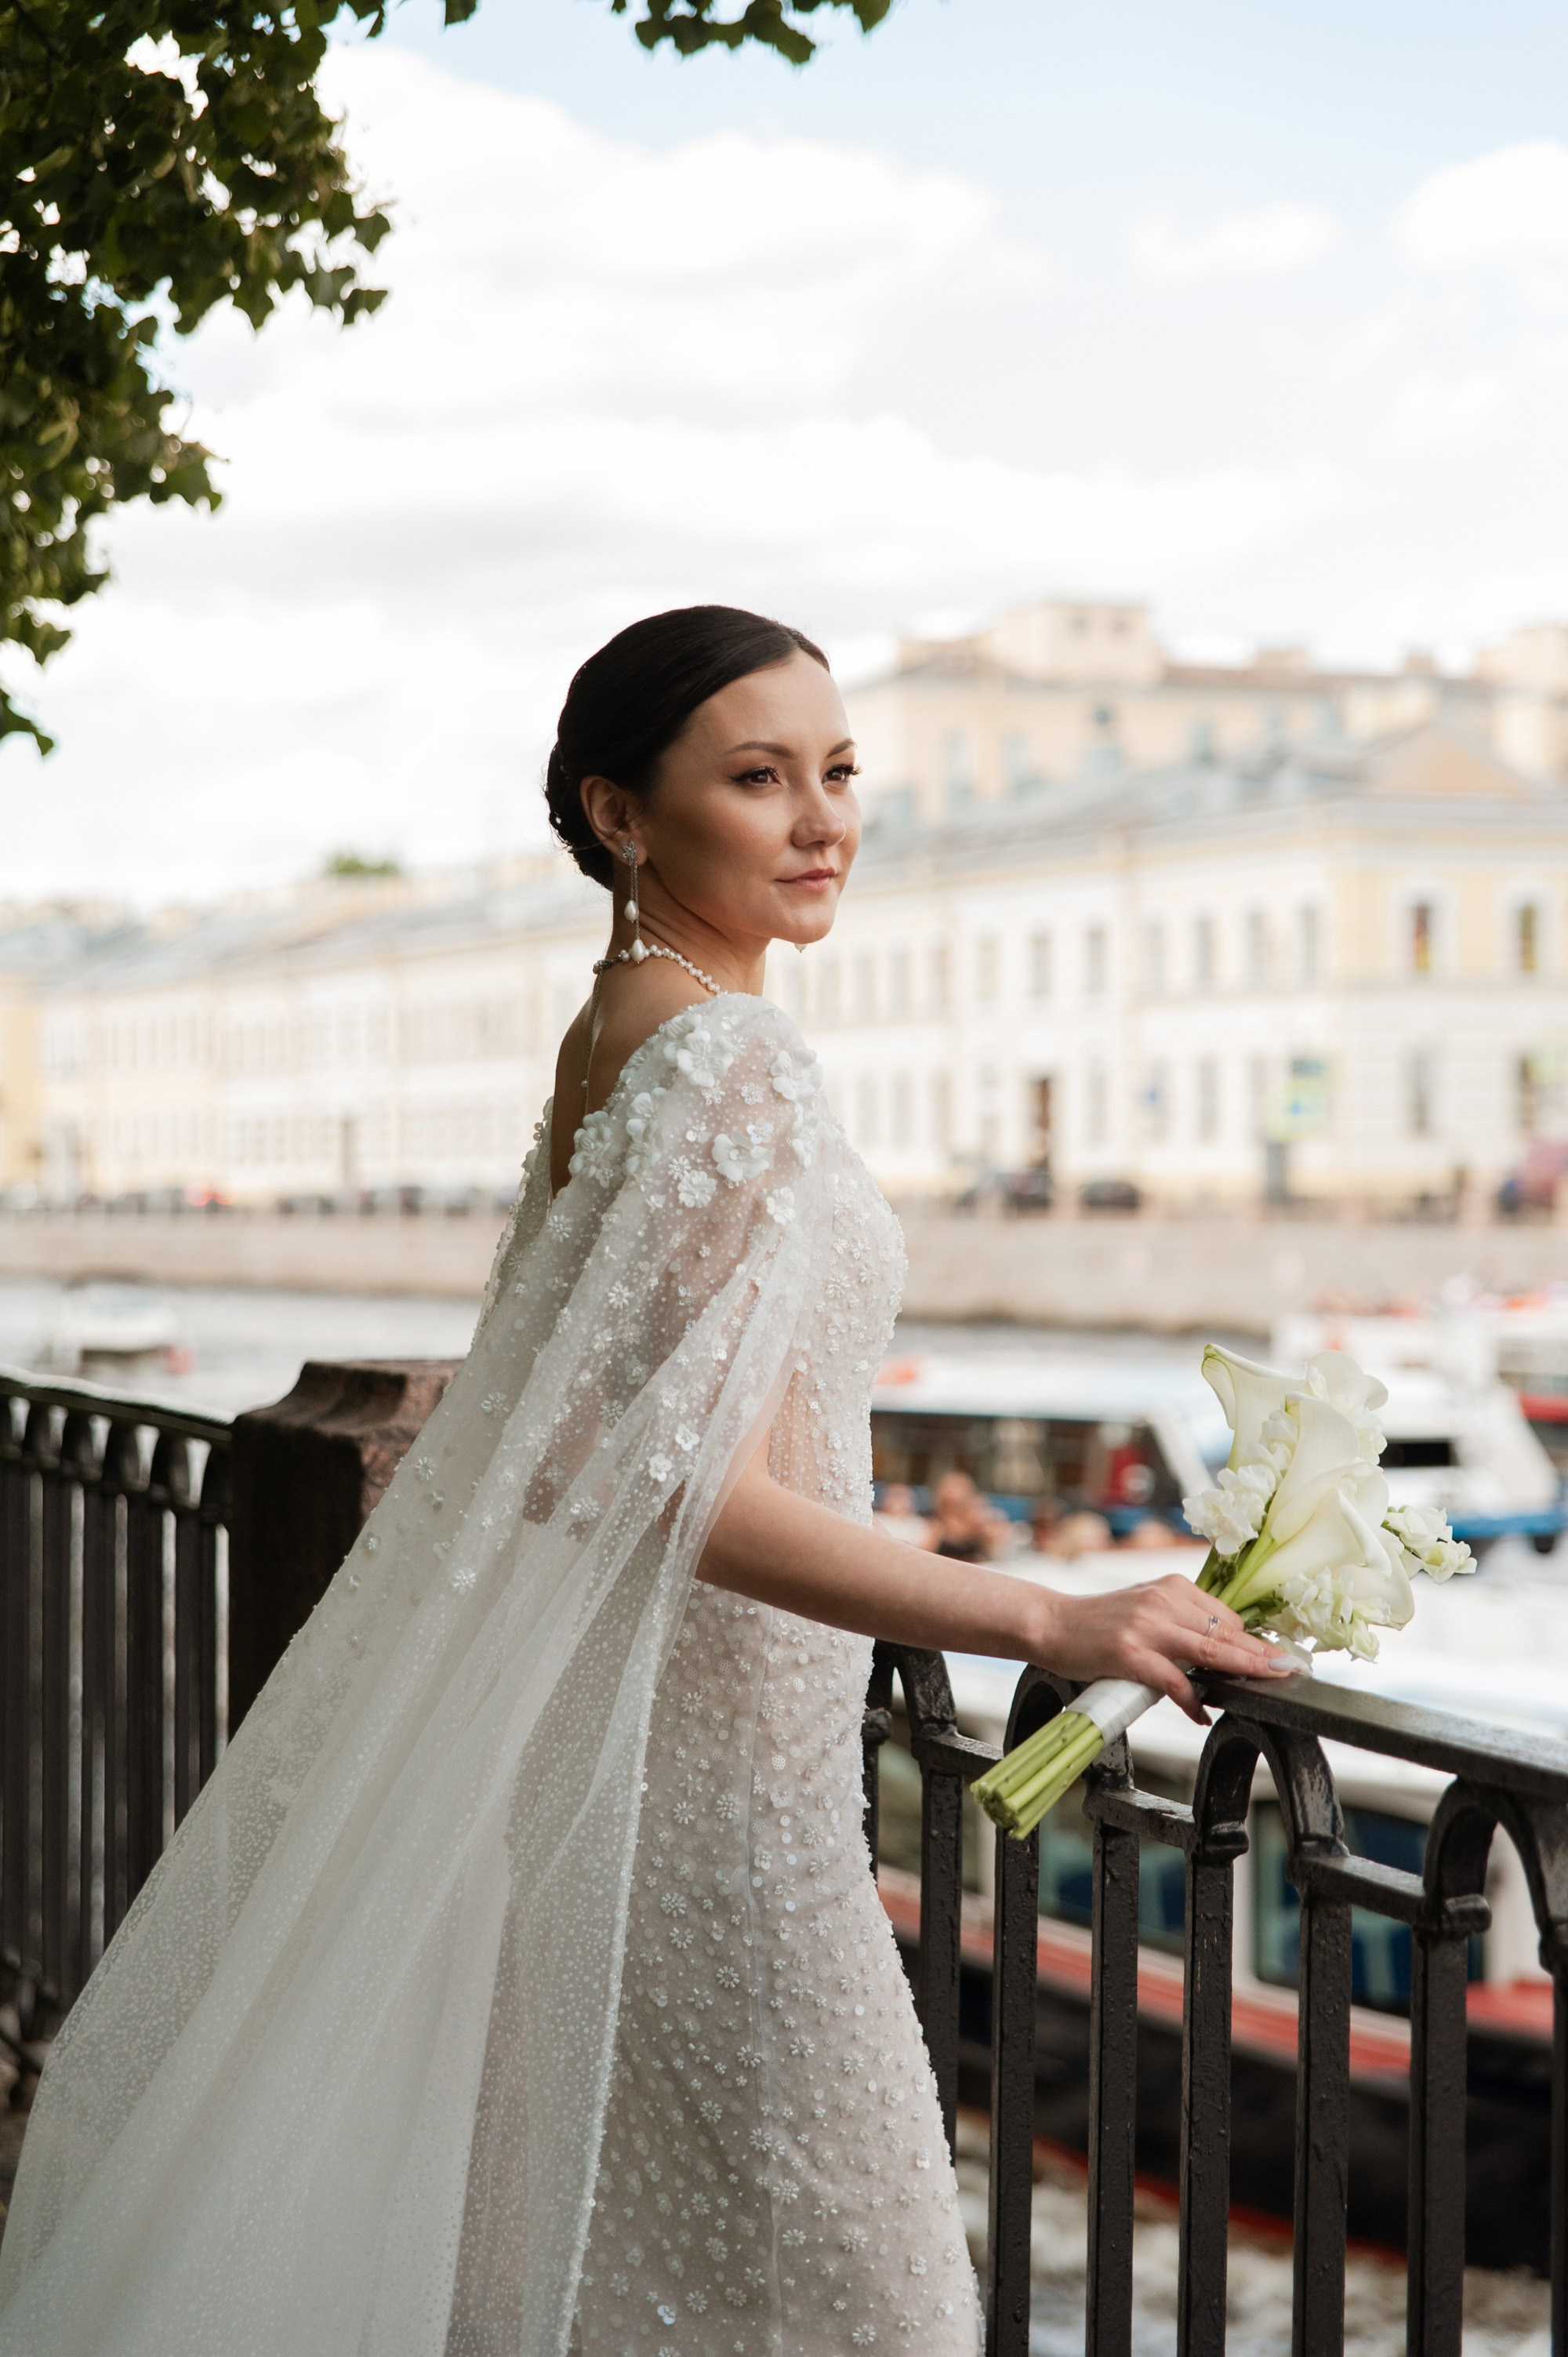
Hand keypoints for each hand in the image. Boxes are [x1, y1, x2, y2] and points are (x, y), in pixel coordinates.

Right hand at [1033, 1574, 1296, 1726]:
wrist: (1051, 1623)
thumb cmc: (1098, 1624)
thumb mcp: (1145, 1609)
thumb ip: (1180, 1623)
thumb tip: (1220, 1652)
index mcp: (1172, 1587)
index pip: (1225, 1616)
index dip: (1254, 1641)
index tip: (1279, 1656)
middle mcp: (1163, 1600)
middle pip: (1225, 1632)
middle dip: (1261, 1654)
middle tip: (1290, 1669)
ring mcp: (1147, 1625)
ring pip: (1208, 1651)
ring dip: (1241, 1671)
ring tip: (1265, 1684)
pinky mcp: (1130, 1651)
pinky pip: (1173, 1680)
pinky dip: (1190, 1699)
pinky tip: (1200, 1712)